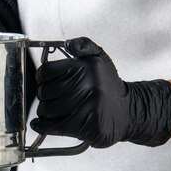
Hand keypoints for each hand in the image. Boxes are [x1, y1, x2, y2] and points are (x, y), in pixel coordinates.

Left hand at [30, 37, 170, 148]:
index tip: (47, 82)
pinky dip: (44, 126)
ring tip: (57, 110)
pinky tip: (43, 123)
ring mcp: (87, 106)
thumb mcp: (100, 58)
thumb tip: (68, 44)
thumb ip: (84, 45)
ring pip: (46, 110)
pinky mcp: (86, 126)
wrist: (128, 111)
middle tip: (54, 97)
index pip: (46, 72)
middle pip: (44, 92)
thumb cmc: (108, 85)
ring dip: (46, 112)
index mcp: (86, 66)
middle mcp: (87, 85)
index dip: (42, 78)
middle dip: (45, 96)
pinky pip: (53, 126)